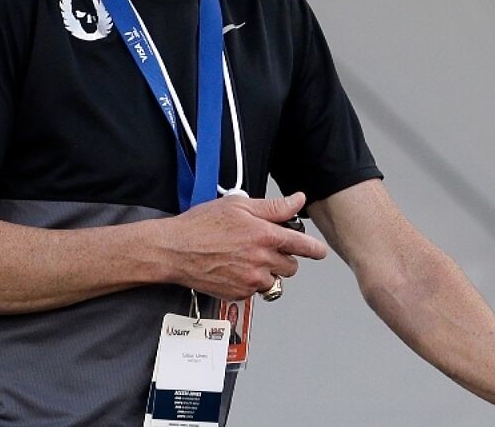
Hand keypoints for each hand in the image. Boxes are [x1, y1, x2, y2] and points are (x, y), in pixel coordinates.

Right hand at [164, 192, 327, 299]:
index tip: (319, 251)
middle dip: (284, 257)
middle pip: (292, 266)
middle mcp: (261, 261)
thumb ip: (273, 207)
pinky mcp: (239, 294)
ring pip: (275, 280)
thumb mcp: (238, 205)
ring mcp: (250, 281)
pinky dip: (250, 282)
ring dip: (268, 271)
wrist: (175, 250)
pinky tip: (233, 268)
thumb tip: (297, 200)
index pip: (303, 246)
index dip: (315, 248)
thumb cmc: (201, 225)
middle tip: (266, 247)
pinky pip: (255, 290)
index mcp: (265, 236)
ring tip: (246, 258)